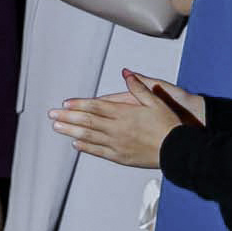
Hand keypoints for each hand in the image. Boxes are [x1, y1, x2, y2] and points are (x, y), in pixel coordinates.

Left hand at [50, 68, 203, 167]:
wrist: (180, 150)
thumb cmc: (169, 125)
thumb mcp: (156, 101)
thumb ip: (138, 87)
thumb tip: (126, 73)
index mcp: (124, 113)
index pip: (95, 107)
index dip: (78, 104)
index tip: (65, 103)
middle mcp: (117, 128)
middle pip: (87, 121)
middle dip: (67, 117)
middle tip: (51, 114)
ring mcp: (117, 144)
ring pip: (89, 136)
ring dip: (71, 130)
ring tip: (57, 127)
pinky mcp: (121, 157)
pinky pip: (99, 151)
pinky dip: (86, 147)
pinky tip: (76, 143)